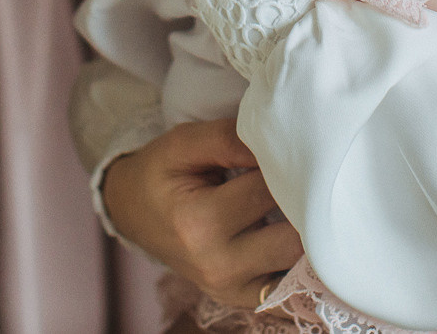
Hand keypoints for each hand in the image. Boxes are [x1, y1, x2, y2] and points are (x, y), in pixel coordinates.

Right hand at [104, 120, 302, 307]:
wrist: (132, 212)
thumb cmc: (159, 173)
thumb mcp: (182, 143)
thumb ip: (228, 138)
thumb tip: (276, 142)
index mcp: (198, 226)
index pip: (267, 190)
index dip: (282, 164)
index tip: (283, 148)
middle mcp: (216, 266)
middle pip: (291, 236)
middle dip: (301, 203)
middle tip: (299, 178)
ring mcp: (230, 288)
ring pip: (297, 263)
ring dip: (303, 231)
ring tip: (295, 202)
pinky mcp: (241, 297)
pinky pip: (288, 283)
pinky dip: (296, 259)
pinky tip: (289, 230)